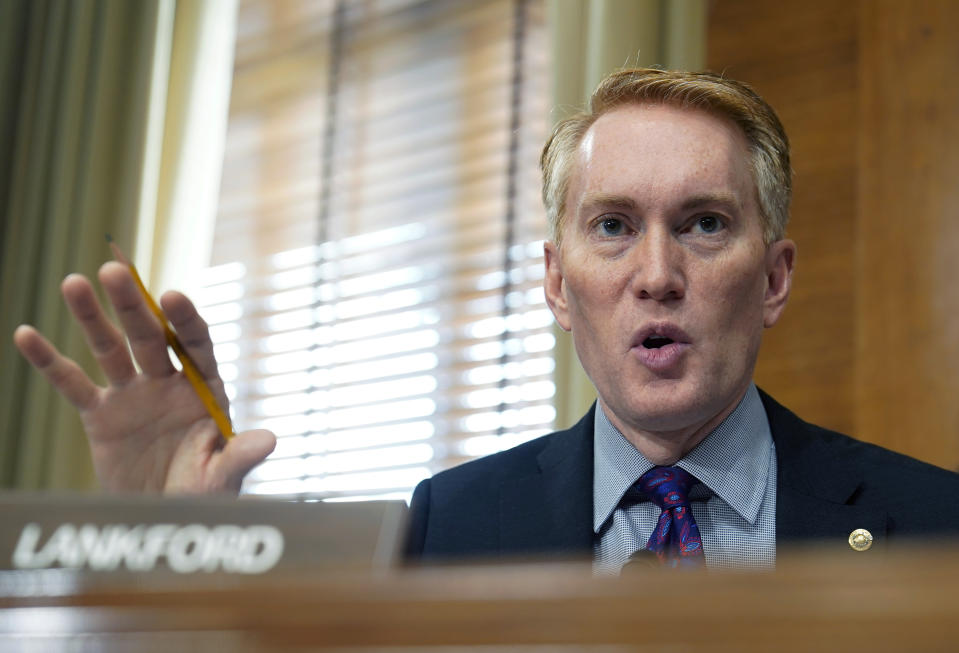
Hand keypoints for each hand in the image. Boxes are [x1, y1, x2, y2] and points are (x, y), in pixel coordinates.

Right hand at [13, 262, 274, 493]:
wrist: (164, 519)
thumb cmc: (204, 494)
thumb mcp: (223, 477)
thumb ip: (240, 456)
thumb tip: (269, 440)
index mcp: (204, 388)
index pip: (196, 345)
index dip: (185, 320)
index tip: (173, 296)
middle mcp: (168, 382)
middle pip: (149, 336)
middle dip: (133, 305)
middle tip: (114, 270)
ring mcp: (133, 394)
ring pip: (110, 348)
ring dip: (93, 317)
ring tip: (74, 282)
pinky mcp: (101, 414)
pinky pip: (72, 383)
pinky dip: (50, 361)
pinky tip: (27, 335)